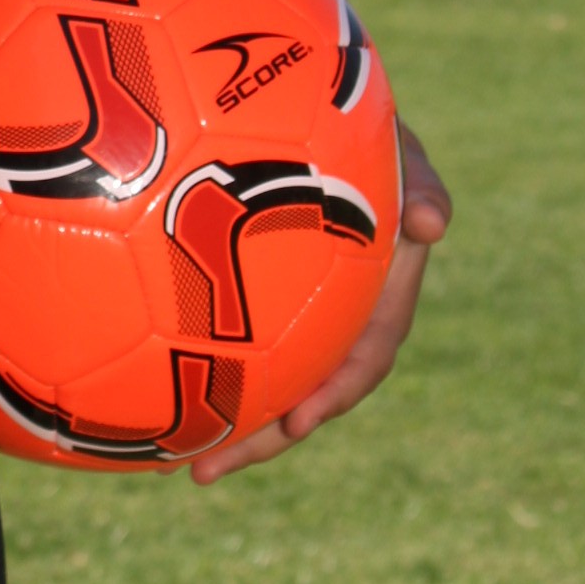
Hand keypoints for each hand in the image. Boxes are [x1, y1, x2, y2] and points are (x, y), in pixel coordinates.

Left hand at [190, 121, 450, 484]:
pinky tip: (148, 399)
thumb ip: (421, 178)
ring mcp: (298, 313)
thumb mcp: (396, 143)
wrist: (306, 111)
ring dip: (227, 424)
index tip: (299, 422)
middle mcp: (338, 315)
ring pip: (267, 381)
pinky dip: (201, 373)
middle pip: (305, 392)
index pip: (365, 356)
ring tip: (168, 461)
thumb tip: (436, 223)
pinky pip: (232, 347)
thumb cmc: (358, 124)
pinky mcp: (254, 302)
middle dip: (260, 438)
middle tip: (202, 472)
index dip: (335, 392)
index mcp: (378, 293)